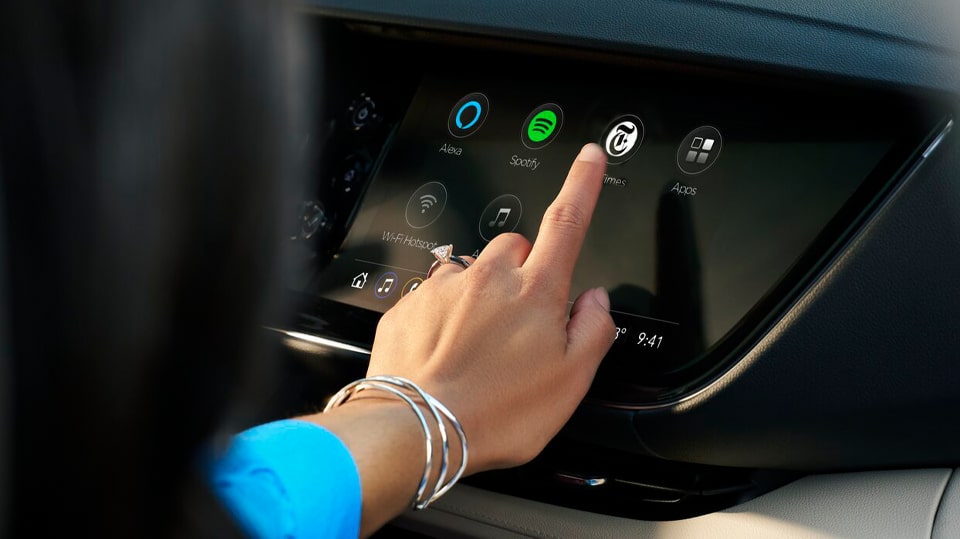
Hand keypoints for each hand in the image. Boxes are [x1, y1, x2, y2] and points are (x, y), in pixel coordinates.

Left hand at [308, 143, 613, 535]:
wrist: (418, 430)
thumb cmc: (497, 412)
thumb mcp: (571, 382)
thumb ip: (594, 330)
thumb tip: (595, 300)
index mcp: (535, 290)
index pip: (567, 220)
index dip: (583, 183)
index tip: (589, 157)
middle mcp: (488, 277)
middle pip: (513, 247)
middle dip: (521, 270)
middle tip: (518, 320)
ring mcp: (444, 287)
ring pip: (471, 271)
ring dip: (479, 294)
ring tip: (477, 346)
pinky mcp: (410, 303)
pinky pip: (434, 295)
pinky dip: (444, 315)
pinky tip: (446, 352)